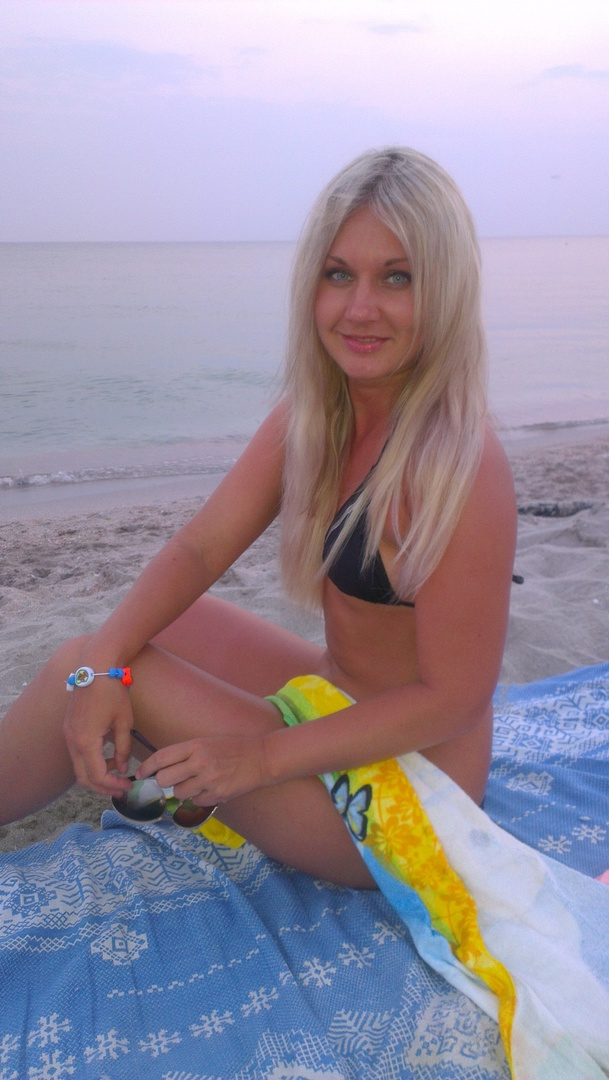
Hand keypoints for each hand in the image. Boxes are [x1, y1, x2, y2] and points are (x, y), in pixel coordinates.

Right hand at [63, 680, 133, 796]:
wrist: (96, 668)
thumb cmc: (113, 693)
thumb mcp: (124, 722)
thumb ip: (123, 748)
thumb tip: (121, 768)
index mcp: (86, 742)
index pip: (98, 776)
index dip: (113, 786)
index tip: (128, 786)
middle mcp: (72, 741)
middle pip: (83, 778)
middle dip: (102, 787)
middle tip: (121, 788)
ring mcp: (67, 734)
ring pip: (78, 767)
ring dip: (96, 774)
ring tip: (117, 771)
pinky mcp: (68, 728)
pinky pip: (77, 754)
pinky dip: (90, 761)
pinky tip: (107, 756)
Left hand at [135, 734, 268, 805]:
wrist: (262, 758)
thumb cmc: (234, 747)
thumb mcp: (208, 742)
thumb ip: (187, 753)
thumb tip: (163, 767)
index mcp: (196, 746)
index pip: (161, 757)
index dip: (146, 767)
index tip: (140, 773)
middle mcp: (200, 762)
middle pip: (164, 779)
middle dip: (164, 782)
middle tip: (171, 780)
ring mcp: (208, 780)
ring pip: (179, 793)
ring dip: (183, 790)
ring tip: (198, 782)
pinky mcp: (217, 795)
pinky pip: (196, 801)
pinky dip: (199, 797)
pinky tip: (211, 788)